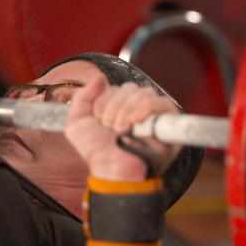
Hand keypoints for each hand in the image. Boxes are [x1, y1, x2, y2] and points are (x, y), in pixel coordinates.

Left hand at [65, 74, 181, 180]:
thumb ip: (82, 97)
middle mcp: (137, 108)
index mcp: (119, 106)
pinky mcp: (168, 122)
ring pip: (142, 93)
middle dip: (114, 108)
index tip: (100, 123)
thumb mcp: (77, 123)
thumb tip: (100, 77)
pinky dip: (146, 108)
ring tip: (122, 131)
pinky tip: (136, 122)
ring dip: (126, 112)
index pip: (114, 87)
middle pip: (128, 88)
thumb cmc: (97, 151)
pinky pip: (161, 102)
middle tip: (111, 129)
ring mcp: (153, 114)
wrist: (111, 168)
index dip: (103, 102)